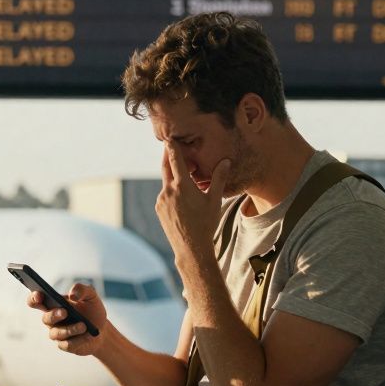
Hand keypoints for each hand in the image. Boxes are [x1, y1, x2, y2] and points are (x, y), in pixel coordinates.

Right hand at [27, 283, 109, 356]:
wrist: (102, 330)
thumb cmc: (92, 310)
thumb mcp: (91, 296)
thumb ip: (82, 289)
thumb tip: (72, 294)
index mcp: (53, 303)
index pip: (36, 300)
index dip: (34, 297)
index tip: (39, 295)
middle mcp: (52, 319)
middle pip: (45, 318)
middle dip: (54, 315)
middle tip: (65, 312)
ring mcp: (57, 333)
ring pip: (57, 333)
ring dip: (70, 329)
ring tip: (84, 326)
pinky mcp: (65, 345)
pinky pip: (67, 344)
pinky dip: (79, 340)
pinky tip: (88, 335)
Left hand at [156, 146, 230, 264]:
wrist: (191, 248)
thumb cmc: (206, 223)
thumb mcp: (214, 200)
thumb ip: (218, 178)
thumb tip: (226, 161)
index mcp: (182, 185)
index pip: (174, 159)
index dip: (171, 147)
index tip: (169, 137)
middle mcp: (168, 190)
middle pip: (165, 166)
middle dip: (168, 156)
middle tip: (170, 146)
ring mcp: (161, 200)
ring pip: (166, 182)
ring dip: (172, 176)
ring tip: (182, 173)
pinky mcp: (159, 208)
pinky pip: (165, 194)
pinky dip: (171, 190)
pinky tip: (181, 195)